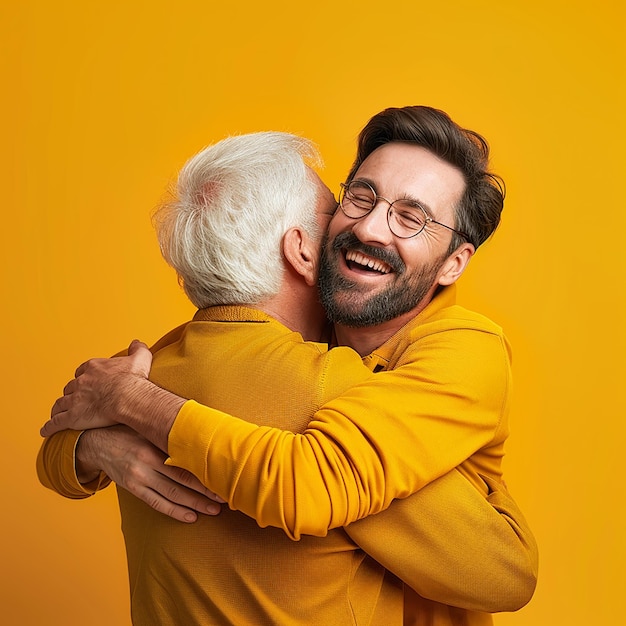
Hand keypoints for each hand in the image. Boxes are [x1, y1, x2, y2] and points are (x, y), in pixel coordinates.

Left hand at [41, 340, 153, 436]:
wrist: (129, 397)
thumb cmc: (133, 380)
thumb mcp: (140, 359)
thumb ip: (138, 349)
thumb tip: (137, 343)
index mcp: (93, 368)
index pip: (82, 371)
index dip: (83, 377)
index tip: (87, 381)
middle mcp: (81, 382)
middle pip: (70, 387)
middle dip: (71, 392)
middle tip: (74, 398)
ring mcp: (75, 399)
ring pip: (60, 403)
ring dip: (58, 408)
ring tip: (58, 413)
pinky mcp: (73, 417)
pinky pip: (56, 422)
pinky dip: (50, 426)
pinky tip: (46, 430)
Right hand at [78, 425, 223, 522]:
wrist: (96, 442)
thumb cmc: (129, 431)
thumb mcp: (148, 428)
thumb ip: (170, 434)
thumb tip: (201, 432)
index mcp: (153, 446)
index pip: (184, 463)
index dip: (203, 473)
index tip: (222, 478)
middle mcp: (146, 463)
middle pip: (181, 481)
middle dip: (204, 492)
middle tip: (224, 498)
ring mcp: (138, 478)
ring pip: (171, 495)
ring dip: (194, 504)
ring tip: (213, 510)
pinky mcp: (132, 488)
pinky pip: (156, 503)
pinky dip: (174, 511)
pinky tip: (190, 516)